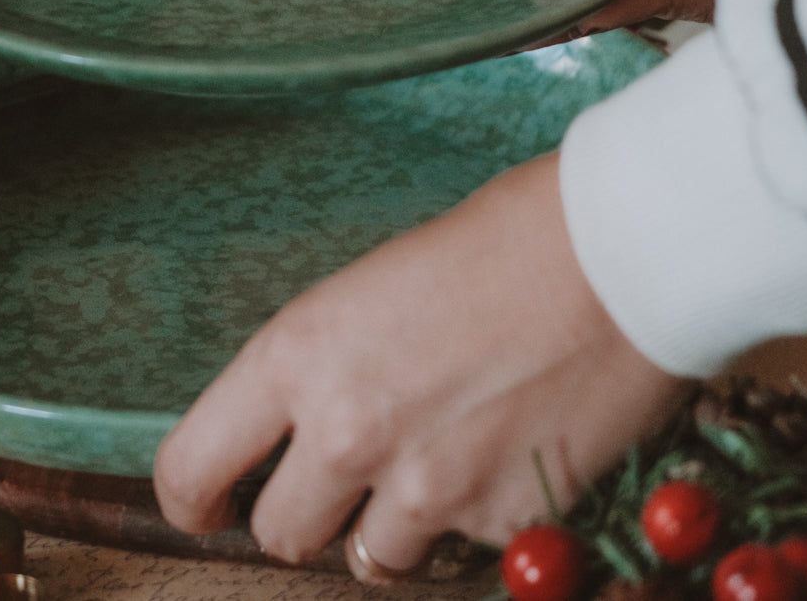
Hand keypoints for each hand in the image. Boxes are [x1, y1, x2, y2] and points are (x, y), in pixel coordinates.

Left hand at [153, 154, 687, 579]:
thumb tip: (302, 432)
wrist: (614, 253)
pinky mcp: (499, 522)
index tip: (212, 503)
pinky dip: (473, 521)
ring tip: (435, 456)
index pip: (191, 467)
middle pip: (279, 535)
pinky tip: (504, 450)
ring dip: (388, 526)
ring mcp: (425, 487)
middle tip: (341, 479)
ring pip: (369, 560)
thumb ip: (323, 368)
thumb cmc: (495, 245)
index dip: (194, 497)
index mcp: (299, 355)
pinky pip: (461, 552)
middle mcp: (347, 430)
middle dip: (304, 516)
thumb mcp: (369, 291)